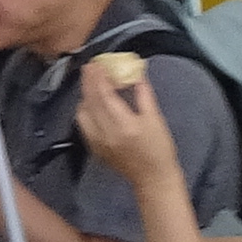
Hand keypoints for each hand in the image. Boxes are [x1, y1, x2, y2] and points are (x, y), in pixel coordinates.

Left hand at [73, 52, 175, 185]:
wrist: (153, 178)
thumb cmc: (159, 148)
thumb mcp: (155, 119)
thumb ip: (143, 94)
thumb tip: (136, 72)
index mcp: (124, 125)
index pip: (104, 96)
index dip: (98, 78)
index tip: (97, 64)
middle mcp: (106, 133)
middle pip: (91, 101)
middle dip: (89, 82)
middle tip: (90, 66)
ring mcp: (97, 142)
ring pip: (83, 113)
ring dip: (85, 95)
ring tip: (91, 82)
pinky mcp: (94, 148)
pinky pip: (83, 125)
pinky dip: (84, 110)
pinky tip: (90, 102)